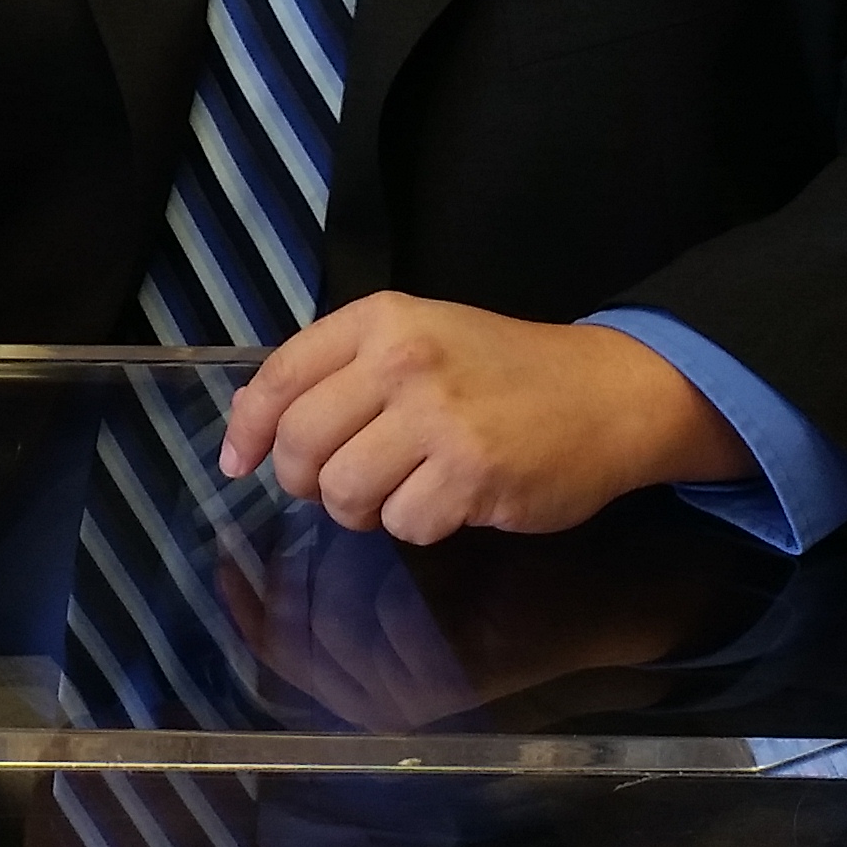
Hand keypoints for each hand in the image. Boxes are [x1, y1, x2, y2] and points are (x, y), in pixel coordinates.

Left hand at [218, 298, 749, 546]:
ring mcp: (438, 419)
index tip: (240, 461)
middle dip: (309, 480)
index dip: (249, 430)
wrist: (607, 393)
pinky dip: (419, 525)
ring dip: (365, 508)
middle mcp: (403, 361)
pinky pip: (403, 526)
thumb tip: (252, 426)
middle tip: (344, 482)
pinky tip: (450, 499)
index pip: (280, 378)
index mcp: (381, 320)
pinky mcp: (472, 475)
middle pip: (301, 447)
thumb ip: (340, 370)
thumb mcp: (418, 338)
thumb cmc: (502, 371)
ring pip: (343, 494)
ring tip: (404, 487)